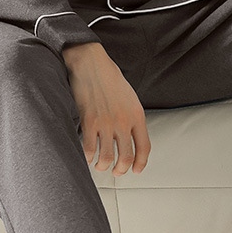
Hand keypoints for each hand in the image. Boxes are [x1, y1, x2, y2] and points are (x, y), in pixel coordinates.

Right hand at [63, 43, 150, 175]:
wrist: (91, 62)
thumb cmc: (109, 76)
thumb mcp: (129, 96)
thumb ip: (131, 117)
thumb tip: (129, 136)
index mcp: (137, 114)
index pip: (144, 147)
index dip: (141, 163)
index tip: (136, 170)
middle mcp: (123, 121)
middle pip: (126, 157)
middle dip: (121, 170)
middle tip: (116, 171)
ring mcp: (106, 122)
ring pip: (107, 158)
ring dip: (103, 166)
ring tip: (100, 165)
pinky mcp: (88, 121)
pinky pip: (89, 149)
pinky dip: (88, 157)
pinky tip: (87, 155)